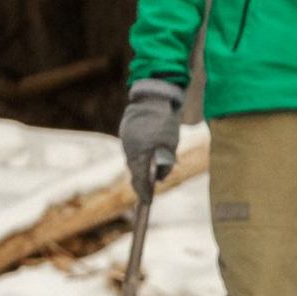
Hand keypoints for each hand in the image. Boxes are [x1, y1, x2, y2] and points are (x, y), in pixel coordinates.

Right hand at [119, 79, 184, 201]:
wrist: (154, 92)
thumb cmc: (165, 120)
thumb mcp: (171, 144)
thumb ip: (166, 163)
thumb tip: (160, 178)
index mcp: (139, 153)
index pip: (140, 180)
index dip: (144, 193)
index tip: (147, 203)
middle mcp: (128, 147)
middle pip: (133, 170)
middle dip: (141, 182)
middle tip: (147, 192)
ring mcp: (125, 137)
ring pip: (132, 158)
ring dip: (140, 167)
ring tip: (149, 175)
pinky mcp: (126, 129)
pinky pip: (131, 147)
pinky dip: (139, 154)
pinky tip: (146, 155)